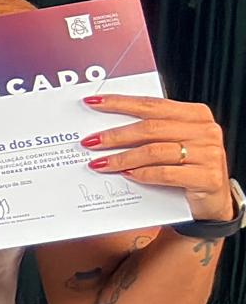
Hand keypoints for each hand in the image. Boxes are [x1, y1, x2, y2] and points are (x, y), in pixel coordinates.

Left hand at [85, 92, 236, 224]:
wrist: (214, 200)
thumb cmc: (188, 167)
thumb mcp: (174, 143)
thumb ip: (151, 131)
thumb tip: (106, 127)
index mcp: (196, 115)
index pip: (152, 104)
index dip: (120, 103)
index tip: (93, 103)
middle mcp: (206, 131)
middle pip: (150, 128)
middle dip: (115, 135)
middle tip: (90, 142)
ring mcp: (209, 154)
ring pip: (155, 151)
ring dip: (122, 158)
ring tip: (99, 163)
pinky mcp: (208, 177)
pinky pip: (166, 174)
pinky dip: (142, 174)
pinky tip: (126, 175)